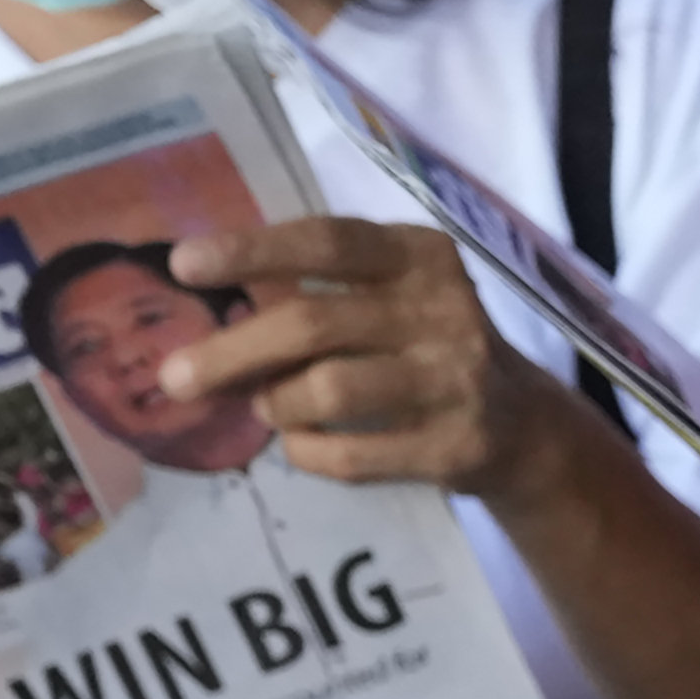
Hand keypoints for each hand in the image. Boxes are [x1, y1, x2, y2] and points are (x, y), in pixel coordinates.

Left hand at [153, 218, 603, 513]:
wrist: (525, 428)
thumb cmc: (426, 347)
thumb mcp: (390, 297)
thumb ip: (317, 295)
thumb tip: (204, 324)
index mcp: (420, 256)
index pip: (328, 241)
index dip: (253, 251)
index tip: (184, 264)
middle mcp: (444, 309)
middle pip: (314, 324)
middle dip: (233, 351)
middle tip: (175, 378)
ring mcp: (456, 379)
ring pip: (328, 391)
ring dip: (278, 404)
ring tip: (267, 408)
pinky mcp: (458, 445)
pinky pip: (353, 456)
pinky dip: (309, 454)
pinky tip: (303, 446)